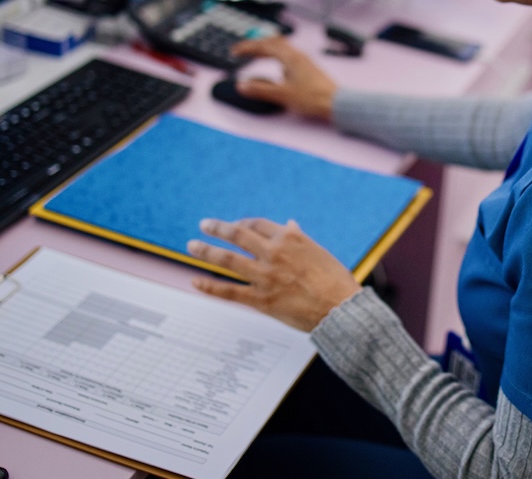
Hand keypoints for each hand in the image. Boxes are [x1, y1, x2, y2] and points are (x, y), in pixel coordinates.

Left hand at [188, 217, 361, 331]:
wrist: (340, 308)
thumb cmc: (334, 280)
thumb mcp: (318, 252)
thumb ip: (299, 239)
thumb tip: (289, 224)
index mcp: (289, 238)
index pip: (257, 224)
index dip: (242, 223)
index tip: (234, 225)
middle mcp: (274, 253)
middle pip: (237, 235)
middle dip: (217, 228)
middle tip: (204, 224)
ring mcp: (265, 276)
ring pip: (227, 260)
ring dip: (206, 251)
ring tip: (192, 245)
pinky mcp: (261, 300)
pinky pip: (229, 292)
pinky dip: (210, 287)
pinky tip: (195, 282)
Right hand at [228, 36, 336, 120]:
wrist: (336, 103)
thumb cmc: (313, 98)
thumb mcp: (282, 95)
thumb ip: (260, 90)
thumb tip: (241, 85)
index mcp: (290, 58)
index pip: (264, 46)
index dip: (247, 48)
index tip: (234, 52)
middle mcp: (297, 56)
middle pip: (273, 42)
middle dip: (256, 44)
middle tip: (243, 50)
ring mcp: (304, 61)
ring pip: (282, 48)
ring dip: (267, 49)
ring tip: (256, 54)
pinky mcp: (308, 69)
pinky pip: (288, 56)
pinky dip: (276, 56)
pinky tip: (277, 67)